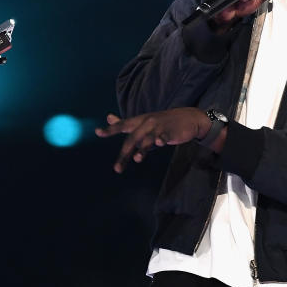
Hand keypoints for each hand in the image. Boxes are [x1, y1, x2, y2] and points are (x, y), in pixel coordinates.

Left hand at [95, 109, 210, 172]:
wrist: (188, 117)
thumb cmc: (161, 121)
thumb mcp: (143, 121)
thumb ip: (125, 123)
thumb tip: (108, 117)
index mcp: (139, 121)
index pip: (122, 125)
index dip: (110, 129)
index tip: (98, 133)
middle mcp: (147, 123)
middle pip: (133, 138)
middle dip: (124, 154)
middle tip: (117, 169)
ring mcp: (159, 127)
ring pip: (148, 139)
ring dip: (142, 149)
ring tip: (137, 159)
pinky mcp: (170, 132)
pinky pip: (165, 136)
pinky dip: (162, 139)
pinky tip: (159, 144)